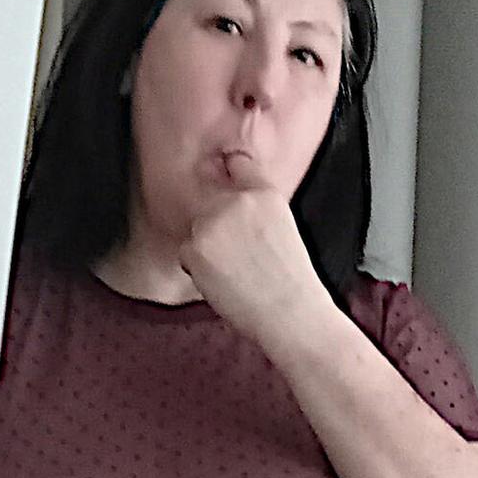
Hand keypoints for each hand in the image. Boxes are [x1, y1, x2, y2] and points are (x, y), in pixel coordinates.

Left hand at [177, 153, 335, 350]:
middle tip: (237, 256)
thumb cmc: (291, 283)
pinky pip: (186, 252)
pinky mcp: (196, 245)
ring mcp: (214, 221)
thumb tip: (231, 206)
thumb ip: (257, 210)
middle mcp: (238, 201)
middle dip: (216, 225)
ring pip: (197, 228)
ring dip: (206, 247)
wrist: (289, 314)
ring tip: (234, 272)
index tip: (220, 172)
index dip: (226, 169)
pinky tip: (222, 281)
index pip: (237, 163)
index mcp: (266, 194)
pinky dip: (197, 268)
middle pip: (210, 201)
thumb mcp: (284, 228)